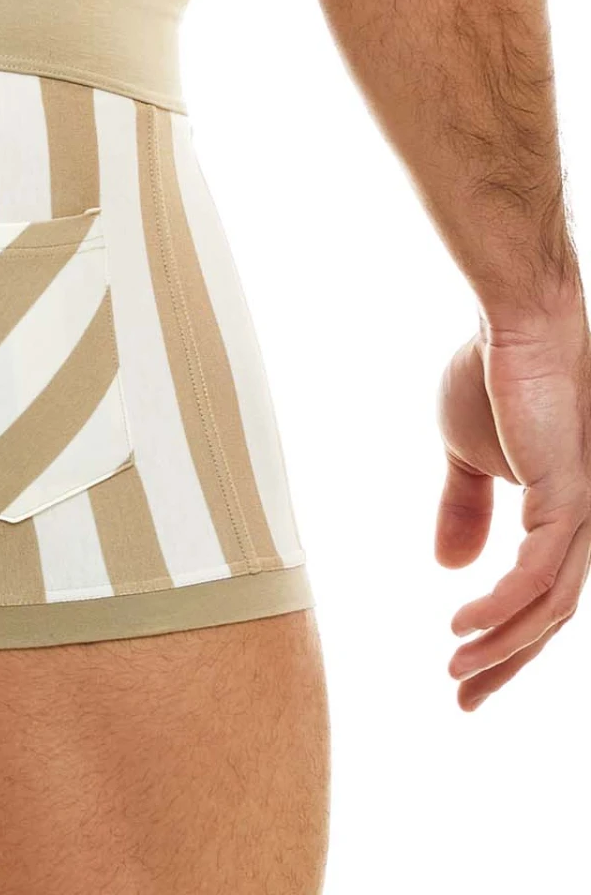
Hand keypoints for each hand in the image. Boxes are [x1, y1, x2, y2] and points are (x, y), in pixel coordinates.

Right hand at [434, 294, 590, 709]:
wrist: (513, 326)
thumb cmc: (493, 376)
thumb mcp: (464, 454)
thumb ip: (463, 509)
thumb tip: (448, 566)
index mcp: (558, 518)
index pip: (536, 599)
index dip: (502, 642)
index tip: (463, 674)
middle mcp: (581, 525)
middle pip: (548, 618)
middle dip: (505, 663)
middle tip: (464, 699)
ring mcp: (580, 514)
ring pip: (548, 606)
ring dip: (501, 646)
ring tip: (456, 668)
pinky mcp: (568, 497)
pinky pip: (540, 572)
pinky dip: (503, 606)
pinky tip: (466, 624)